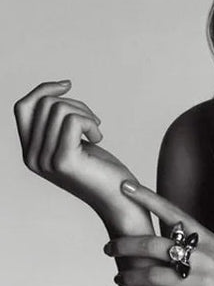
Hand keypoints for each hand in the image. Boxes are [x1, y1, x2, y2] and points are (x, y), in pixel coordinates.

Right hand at [14, 80, 149, 230]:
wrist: (119, 201)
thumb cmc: (100, 170)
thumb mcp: (72, 142)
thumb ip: (55, 124)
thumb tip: (52, 92)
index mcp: (29, 152)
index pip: (23, 107)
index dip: (43, 90)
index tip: (67, 85)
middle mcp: (31, 157)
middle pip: (44, 104)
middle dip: (76, 104)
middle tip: (94, 122)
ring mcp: (46, 160)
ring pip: (60, 109)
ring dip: (86, 114)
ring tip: (97, 131)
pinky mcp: (64, 161)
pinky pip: (73, 120)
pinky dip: (91, 122)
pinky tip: (99, 139)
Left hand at [106, 180, 213, 285]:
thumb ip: (196, 245)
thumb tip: (167, 239)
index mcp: (208, 239)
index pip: (172, 212)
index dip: (147, 198)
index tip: (125, 186)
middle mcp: (203, 256)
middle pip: (153, 245)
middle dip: (124, 245)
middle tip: (108, 247)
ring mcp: (201, 281)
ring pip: (151, 275)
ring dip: (129, 277)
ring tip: (119, 278)